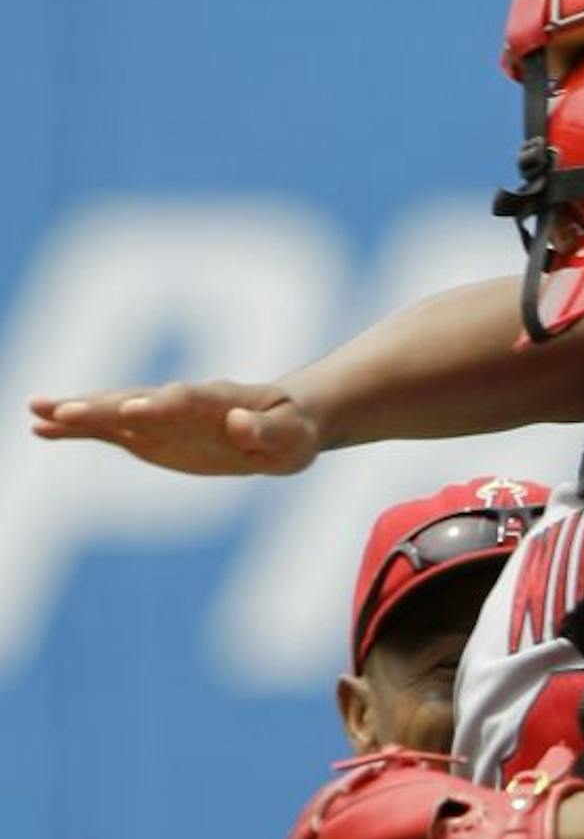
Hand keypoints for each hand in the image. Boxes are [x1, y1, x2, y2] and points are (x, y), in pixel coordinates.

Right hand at [28, 378, 322, 474]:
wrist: (280, 426)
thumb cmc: (292, 432)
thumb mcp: (293, 439)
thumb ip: (267, 432)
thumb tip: (238, 423)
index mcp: (221, 401)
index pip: (186, 400)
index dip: (160, 406)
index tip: (132, 411)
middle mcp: (182, 403)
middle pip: (139, 401)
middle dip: (103, 406)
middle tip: (64, 410)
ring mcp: (161, 417)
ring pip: (114, 411)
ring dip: (77, 412)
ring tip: (36, 411)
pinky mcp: (148, 433)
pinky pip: (107, 430)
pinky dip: (76, 429)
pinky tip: (40, 428)